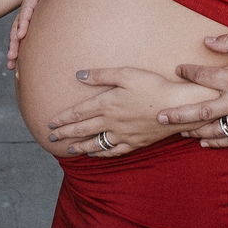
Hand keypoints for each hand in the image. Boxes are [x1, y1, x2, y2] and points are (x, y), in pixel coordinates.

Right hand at [6, 0, 75, 68]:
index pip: (28, 5)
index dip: (23, 20)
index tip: (21, 35)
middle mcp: (33, 2)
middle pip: (20, 22)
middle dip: (14, 40)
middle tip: (12, 57)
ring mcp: (36, 12)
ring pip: (21, 31)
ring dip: (15, 48)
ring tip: (11, 65)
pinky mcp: (40, 20)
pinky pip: (30, 34)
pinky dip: (25, 48)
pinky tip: (21, 63)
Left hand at [46, 67, 214, 156]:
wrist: (178, 106)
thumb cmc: (152, 85)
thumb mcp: (125, 73)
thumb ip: (100, 75)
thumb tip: (79, 75)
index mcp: (107, 103)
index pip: (78, 113)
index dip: (62, 118)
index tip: (50, 123)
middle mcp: (111, 122)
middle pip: (82, 129)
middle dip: (64, 133)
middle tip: (50, 137)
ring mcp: (123, 135)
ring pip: (95, 143)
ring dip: (79, 146)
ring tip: (67, 149)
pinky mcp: (135, 142)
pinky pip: (113, 151)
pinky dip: (101, 153)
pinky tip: (94, 154)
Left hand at [158, 33, 227, 147]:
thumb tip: (206, 41)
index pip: (205, 76)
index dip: (189, 72)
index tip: (177, 69)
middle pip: (202, 112)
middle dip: (178, 115)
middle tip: (159, 117)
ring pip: (216, 129)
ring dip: (194, 131)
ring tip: (177, 131)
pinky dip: (217, 142)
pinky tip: (204, 142)